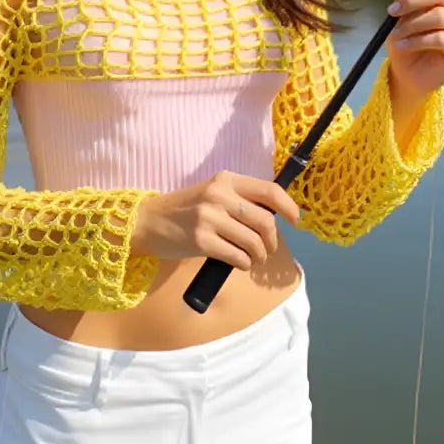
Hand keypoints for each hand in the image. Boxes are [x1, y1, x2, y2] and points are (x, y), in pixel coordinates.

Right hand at [131, 171, 299, 270]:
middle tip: (266, 250)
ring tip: (253, 259)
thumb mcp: (212, 193)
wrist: (148, 221)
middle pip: (265, 221)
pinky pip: (238, 257)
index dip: (288, 206)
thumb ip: (238, 199)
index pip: (268, 190)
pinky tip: (239, 263)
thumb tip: (273, 217)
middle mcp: (219, 195)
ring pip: (253, 242)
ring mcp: (209, 218)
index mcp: (226, 179)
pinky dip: (244, 264)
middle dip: (271, 241)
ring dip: (259, 255)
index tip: (295, 220)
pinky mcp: (201, 241)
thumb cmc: (184, 209)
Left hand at [385, 0, 443, 97]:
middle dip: (414, 0)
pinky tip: (402, 45)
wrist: (406, 72)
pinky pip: (442, 38)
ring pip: (441, 16)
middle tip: (392, 11)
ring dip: (412, 24)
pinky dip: (417, 40)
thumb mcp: (401, 8)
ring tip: (395, 34)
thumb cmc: (404, 36)